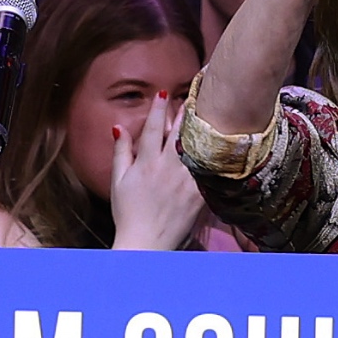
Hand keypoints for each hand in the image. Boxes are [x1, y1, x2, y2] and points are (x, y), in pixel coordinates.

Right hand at [110, 91, 205, 250]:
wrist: (146, 243)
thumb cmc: (128, 213)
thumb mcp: (118, 181)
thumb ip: (121, 152)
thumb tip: (119, 127)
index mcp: (146, 163)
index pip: (152, 128)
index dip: (158, 108)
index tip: (164, 93)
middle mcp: (167, 168)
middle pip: (178, 132)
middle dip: (184, 112)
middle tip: (192, 96)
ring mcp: (185, 180)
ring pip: (195, 147)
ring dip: (200, 129)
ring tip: (207, 113)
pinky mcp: (199, 193)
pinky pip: (208, 169)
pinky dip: (212, 154)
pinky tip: (219, 142)